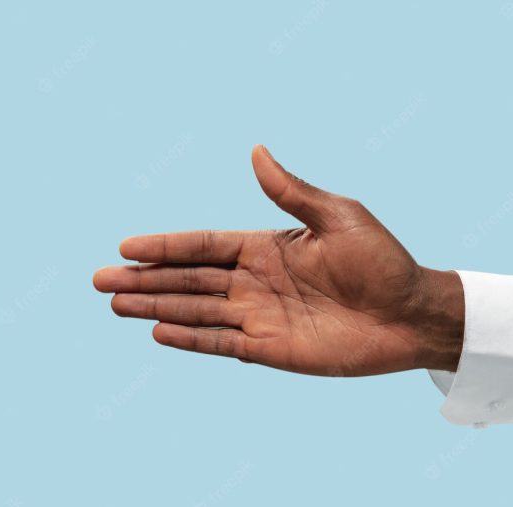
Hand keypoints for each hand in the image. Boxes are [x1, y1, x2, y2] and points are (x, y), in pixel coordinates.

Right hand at [93, 145, 463, 375]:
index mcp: (268, 246)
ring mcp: (262, 317)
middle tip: (99, 280)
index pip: (204, 245)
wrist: (412, 314)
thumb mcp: (338, 216)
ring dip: (156, 306)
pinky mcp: (272, 349)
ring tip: (115, 303)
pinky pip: (222, 343)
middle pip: (189, 278)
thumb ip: (291, 192)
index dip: (165, 246)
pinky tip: (158, 330)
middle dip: (145, 278)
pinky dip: (191, 339)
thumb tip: (256, 151)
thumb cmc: (383, 261)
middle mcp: (257, 281)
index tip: (125, 245)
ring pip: (197, 310)